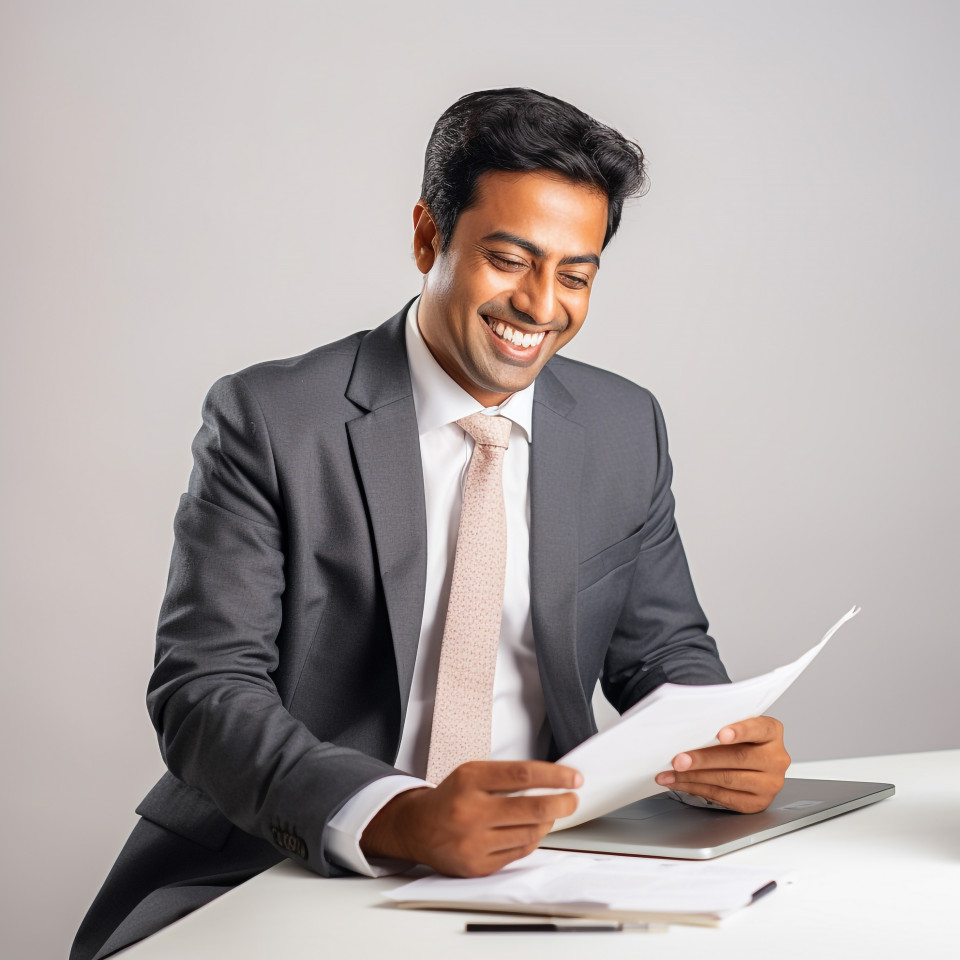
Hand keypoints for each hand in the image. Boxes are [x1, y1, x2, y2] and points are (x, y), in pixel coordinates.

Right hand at [360, 760, 580, 876]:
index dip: (554, 776)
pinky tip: (532, 829)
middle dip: (561, 803)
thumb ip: (507, 776)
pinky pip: (519, 853)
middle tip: (572, 799)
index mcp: (470, 780)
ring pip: (530, 833)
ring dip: (547, 822)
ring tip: (549, 813)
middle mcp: (471, 811)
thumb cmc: (451, 797)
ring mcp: (474, 842)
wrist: (417, 828)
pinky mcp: (478, 865)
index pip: (522, 774)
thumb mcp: (473, 774)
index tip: (573, 778)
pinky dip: (532, 839)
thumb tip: (551, 782)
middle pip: (531, 808)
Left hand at [654, 716, 789, 812]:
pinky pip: (722, 796)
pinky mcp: (757, 802)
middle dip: (703, 759)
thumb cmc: (739, 740)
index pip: (758, 728)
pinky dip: (696, 789)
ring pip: (728, 780)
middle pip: (738, 758)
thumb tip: (686, 730)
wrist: (754, 763)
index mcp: (771, 732)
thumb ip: (721, 724)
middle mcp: (776, 758)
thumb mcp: (736, 725)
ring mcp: (769, 783)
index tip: (721, 734)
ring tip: (672, 773)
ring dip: (694, 777)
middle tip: (679, 760)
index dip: (739, 731)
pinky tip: (681, 783)